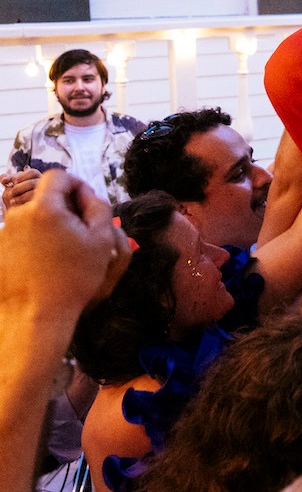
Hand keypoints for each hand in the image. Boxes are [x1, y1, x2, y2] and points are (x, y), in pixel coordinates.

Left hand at [0, 171, 129, 329]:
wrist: (36, 315)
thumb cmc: (72, 278)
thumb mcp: (101, 241)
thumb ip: (98, 208)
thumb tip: (87, 195)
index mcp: (43, 207)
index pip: (58, 176)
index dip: (76, 185)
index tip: (87, 205)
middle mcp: (18, 214)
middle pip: (44, 197)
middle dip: (64, 208)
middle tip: (80, 233)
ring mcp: (5, 233)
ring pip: (33, 218)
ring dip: (49, 227)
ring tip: (63, 253)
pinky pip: (21, 236)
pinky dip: (35, 243)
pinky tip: (46, 265)